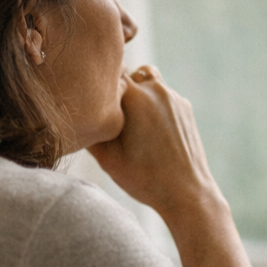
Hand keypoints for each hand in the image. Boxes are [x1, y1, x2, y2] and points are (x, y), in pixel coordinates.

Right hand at [89, 66, 255, 266]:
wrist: (187, 193)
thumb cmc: (144, 178)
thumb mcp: (106, 158)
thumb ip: (91, 129)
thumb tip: (80, 113)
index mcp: (134, 97)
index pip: (109, 72)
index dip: (99, 85)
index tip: (93, 100)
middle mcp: (156, 89)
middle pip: (129, 72)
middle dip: (119, 87)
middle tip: (112, 111)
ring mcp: (174, 97)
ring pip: (148, 79)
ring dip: (138, 91)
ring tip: (132, 119)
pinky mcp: (185, 108)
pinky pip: (163, 95)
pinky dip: (154, 104)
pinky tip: (151, 130)